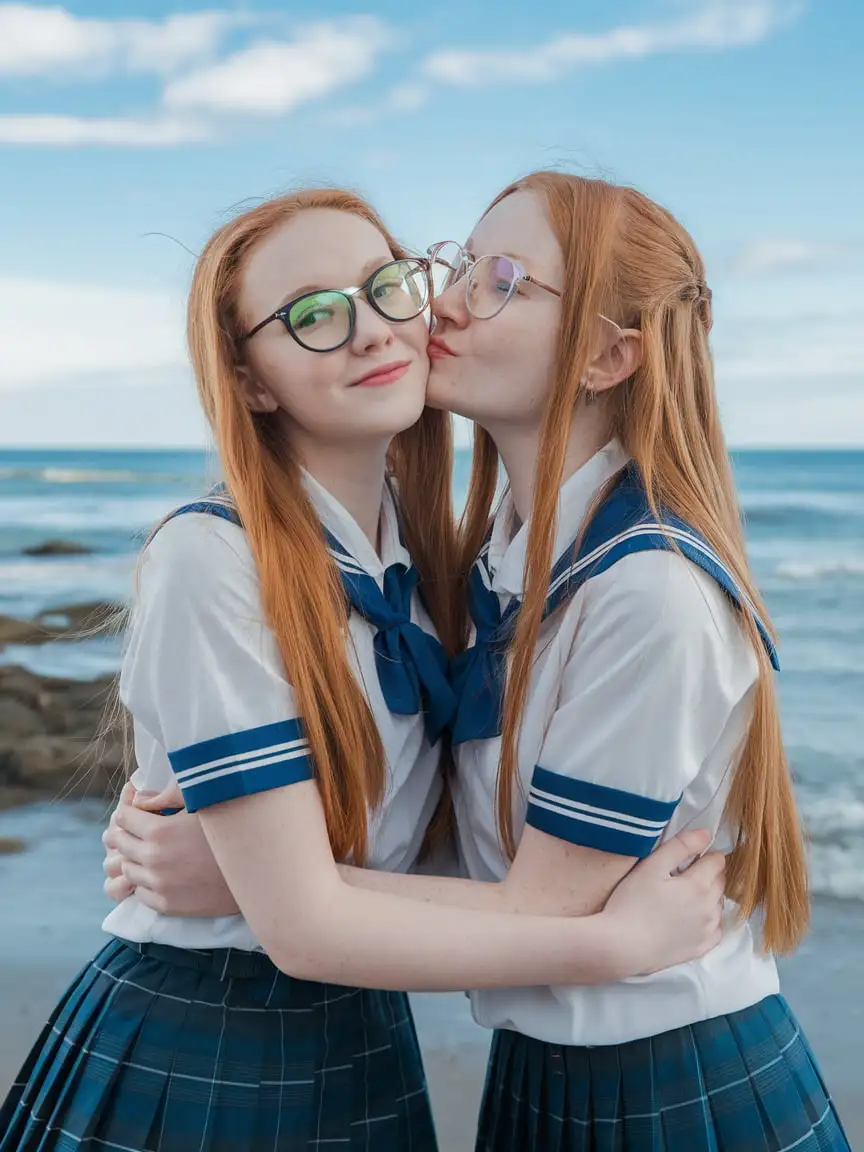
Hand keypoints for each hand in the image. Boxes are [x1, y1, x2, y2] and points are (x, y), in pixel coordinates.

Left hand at [101, 781, 238, 916]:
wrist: (255, 872)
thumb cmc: (229, 831)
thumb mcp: (203, 804)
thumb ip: (167, 796)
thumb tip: (138, 797)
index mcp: (159, 831)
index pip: (122, 818)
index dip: (131, 812)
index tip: (142, 812)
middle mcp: (153, 859)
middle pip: (120, 844)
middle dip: (129, 833)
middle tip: (145, 830)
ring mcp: (158, 885)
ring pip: (127, 869)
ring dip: (137, 859)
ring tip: (155, 852)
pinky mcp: (167, 905)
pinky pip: (140, 893)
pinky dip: (147, 882)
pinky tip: (164, 873)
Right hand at [603, 828, 725, 974]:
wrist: (622, 947)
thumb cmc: (632, 902)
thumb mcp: (652, 866)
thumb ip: (680, 846)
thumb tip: (706, 833)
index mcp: (700, 884)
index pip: (717, 861)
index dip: (705, 854)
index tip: (690, 856)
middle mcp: (711, 908)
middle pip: (721, 882)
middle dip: (708, 873)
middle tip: (684, 874)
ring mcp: (708, 930)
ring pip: (720, 905)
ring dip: (709, 896)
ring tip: (685, 896)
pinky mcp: (701, 948)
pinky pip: (716, 929)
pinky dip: (709, 920)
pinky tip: (692, 918)